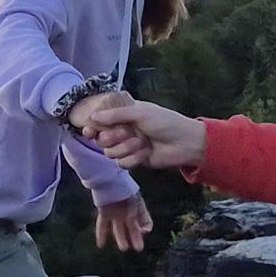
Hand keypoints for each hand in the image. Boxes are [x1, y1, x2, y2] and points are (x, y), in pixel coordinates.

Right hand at [77, 92, 205, 171]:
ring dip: (126, 148)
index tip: (89, 130)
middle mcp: (124, 130)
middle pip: (102, 139)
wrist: (185, 143)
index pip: (100, 121)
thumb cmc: (166, 122)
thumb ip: (115, 115)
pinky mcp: (135, 160)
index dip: (93, 127)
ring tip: (142, 143)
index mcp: (125, 115)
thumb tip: (93, 116)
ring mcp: (129, 146)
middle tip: (126, 133)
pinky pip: (122, 164)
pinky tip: (146, 153)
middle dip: (113, 138)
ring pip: (110, 153)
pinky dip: (134, 159)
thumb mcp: (140, 112)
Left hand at [94, 193, 152, 253]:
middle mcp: (127, 212)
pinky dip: (101, 235)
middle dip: (136, 238)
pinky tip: (101, 245)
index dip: (146, 227)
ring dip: (121, 238)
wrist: (109, 177)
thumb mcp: (137, 201)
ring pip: (118, 229)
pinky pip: (102, 225)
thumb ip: (142, 216)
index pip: (145, 221)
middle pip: (133, 228)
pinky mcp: (105, 212)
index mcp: (138, 207)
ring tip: (124, 248)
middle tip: (139, 248)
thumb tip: (146, 230)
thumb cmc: (125, 187)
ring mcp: (116, 213)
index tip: (144, 231)